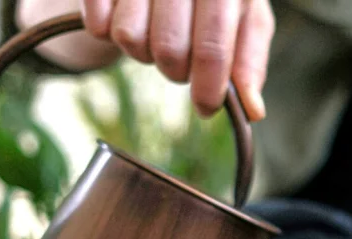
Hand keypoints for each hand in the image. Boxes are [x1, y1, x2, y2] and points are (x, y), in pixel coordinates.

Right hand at [80, 0, 274, 120]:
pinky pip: (99, 25)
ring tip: (155, 31)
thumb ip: (249, 61)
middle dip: (176, 69)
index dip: (208, 87)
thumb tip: (252, 110)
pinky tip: (126, 16)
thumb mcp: (243, 18)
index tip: (206, 108)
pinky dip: (109, 32)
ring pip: (131, 38)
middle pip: (169, 49)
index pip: (213, 47)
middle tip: (181, 56)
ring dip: (143, 50)